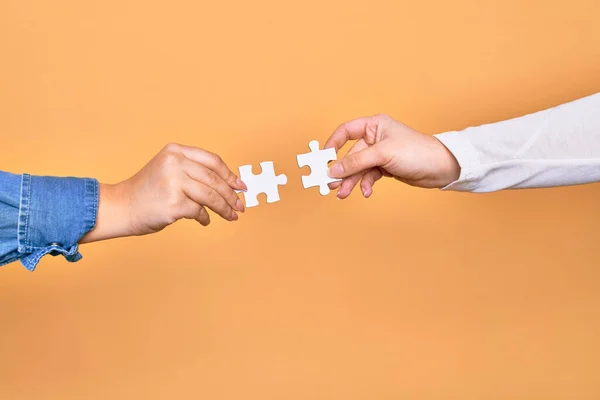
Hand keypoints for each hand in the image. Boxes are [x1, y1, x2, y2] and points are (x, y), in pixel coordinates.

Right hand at [81, 143, 246, 242]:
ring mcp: (174, 182)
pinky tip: (204, 220)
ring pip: (210, 196)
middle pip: (214, 179)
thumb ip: (194, 172)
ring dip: (224, 208)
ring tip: (231, 216)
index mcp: (175, 151)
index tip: (241, 186)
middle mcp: (175, 163)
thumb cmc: (147, 191)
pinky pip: (199, 211)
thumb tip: (229, 185)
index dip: (229, 174)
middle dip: (231, 195)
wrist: (121, 207)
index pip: (212, 161)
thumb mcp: (169, 170)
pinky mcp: (174, 203)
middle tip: (240, 205)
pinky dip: (204, 217)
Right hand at [325, 114, 459, 198]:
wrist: (441, 168)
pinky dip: (365, 184)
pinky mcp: (385, 167)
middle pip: (350, 155)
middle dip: (342, 171)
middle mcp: (375, 138)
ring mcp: (380, 154)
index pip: (345, 131)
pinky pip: (368, 176)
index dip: (332, 144)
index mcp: (374, 125)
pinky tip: (366, 192)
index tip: (323, 159)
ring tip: (343, 194)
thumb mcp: (382, 155)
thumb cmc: (416, 152)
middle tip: (331, 184)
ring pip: (358, 168)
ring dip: (351, 181)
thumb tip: (334, 169)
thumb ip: (356, 162)